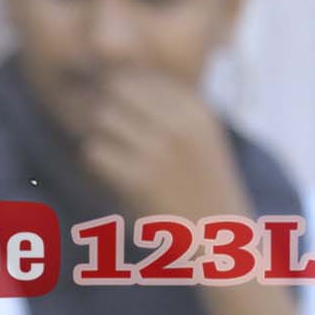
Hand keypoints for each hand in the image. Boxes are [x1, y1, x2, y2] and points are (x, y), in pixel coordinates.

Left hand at [62, 68, 247, 236]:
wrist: (219, 238)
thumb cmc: (204, 185)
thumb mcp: (202, 137)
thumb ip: (170, 106)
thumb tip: (119, 80)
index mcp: (198, 111)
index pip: (143, 76)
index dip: (122, 89)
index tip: (121, 110)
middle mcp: (181, 125)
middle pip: (118, 89)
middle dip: (107, 104)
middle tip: (110, 129)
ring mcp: (161, 152)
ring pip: (103, 118)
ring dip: (100, 133)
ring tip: (114, 152)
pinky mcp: (140, 180)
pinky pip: (94, 151)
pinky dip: (96, 161)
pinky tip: (112, 173)